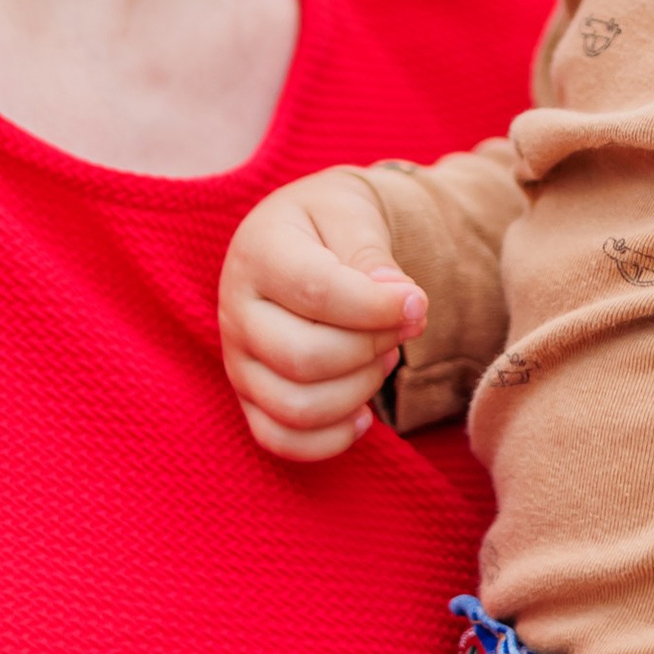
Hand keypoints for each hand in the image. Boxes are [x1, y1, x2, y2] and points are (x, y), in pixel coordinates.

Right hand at [219, 168, 428, 461]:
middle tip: (402, 327)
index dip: (378, 307)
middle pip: (305, 359)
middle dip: (372, 348)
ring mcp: (237, 360)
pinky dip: (331, 439)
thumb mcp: (352, 213)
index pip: (317, 293)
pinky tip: (364, 412)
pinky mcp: (248, 396)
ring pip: (296, 407)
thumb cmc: (330, 221)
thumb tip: (399, 299)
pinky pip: (279, 440)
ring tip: (383, 357)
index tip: (418, 301)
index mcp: (258, 253)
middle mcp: (235, 311)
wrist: (300, 234)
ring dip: (359, 391)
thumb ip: (372, 254)